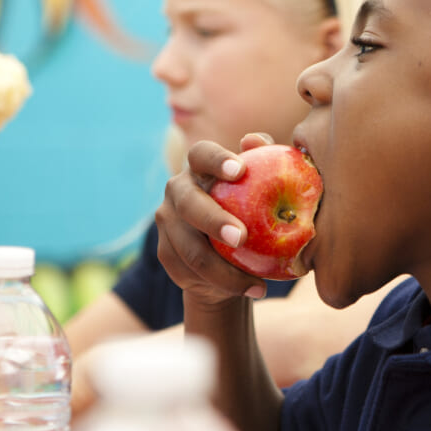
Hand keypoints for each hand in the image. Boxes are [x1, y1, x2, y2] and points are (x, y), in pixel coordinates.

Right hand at [155, 135, 271, 308]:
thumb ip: (265, 160)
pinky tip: (248, 290)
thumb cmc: (253, 206)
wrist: (229, 251)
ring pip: (190, 249)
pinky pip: (189, 272)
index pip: (202, 154)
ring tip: (259, 284)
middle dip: (213, 220)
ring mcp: (167, 222)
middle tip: (241, 237)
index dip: (217, 160)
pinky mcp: (165, 252)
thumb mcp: (264, 184)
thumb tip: (256, 140)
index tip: (240, 170)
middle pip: (189, 204)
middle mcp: (178, 190)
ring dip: (224, 271)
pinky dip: (220, 285)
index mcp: (201, 167)